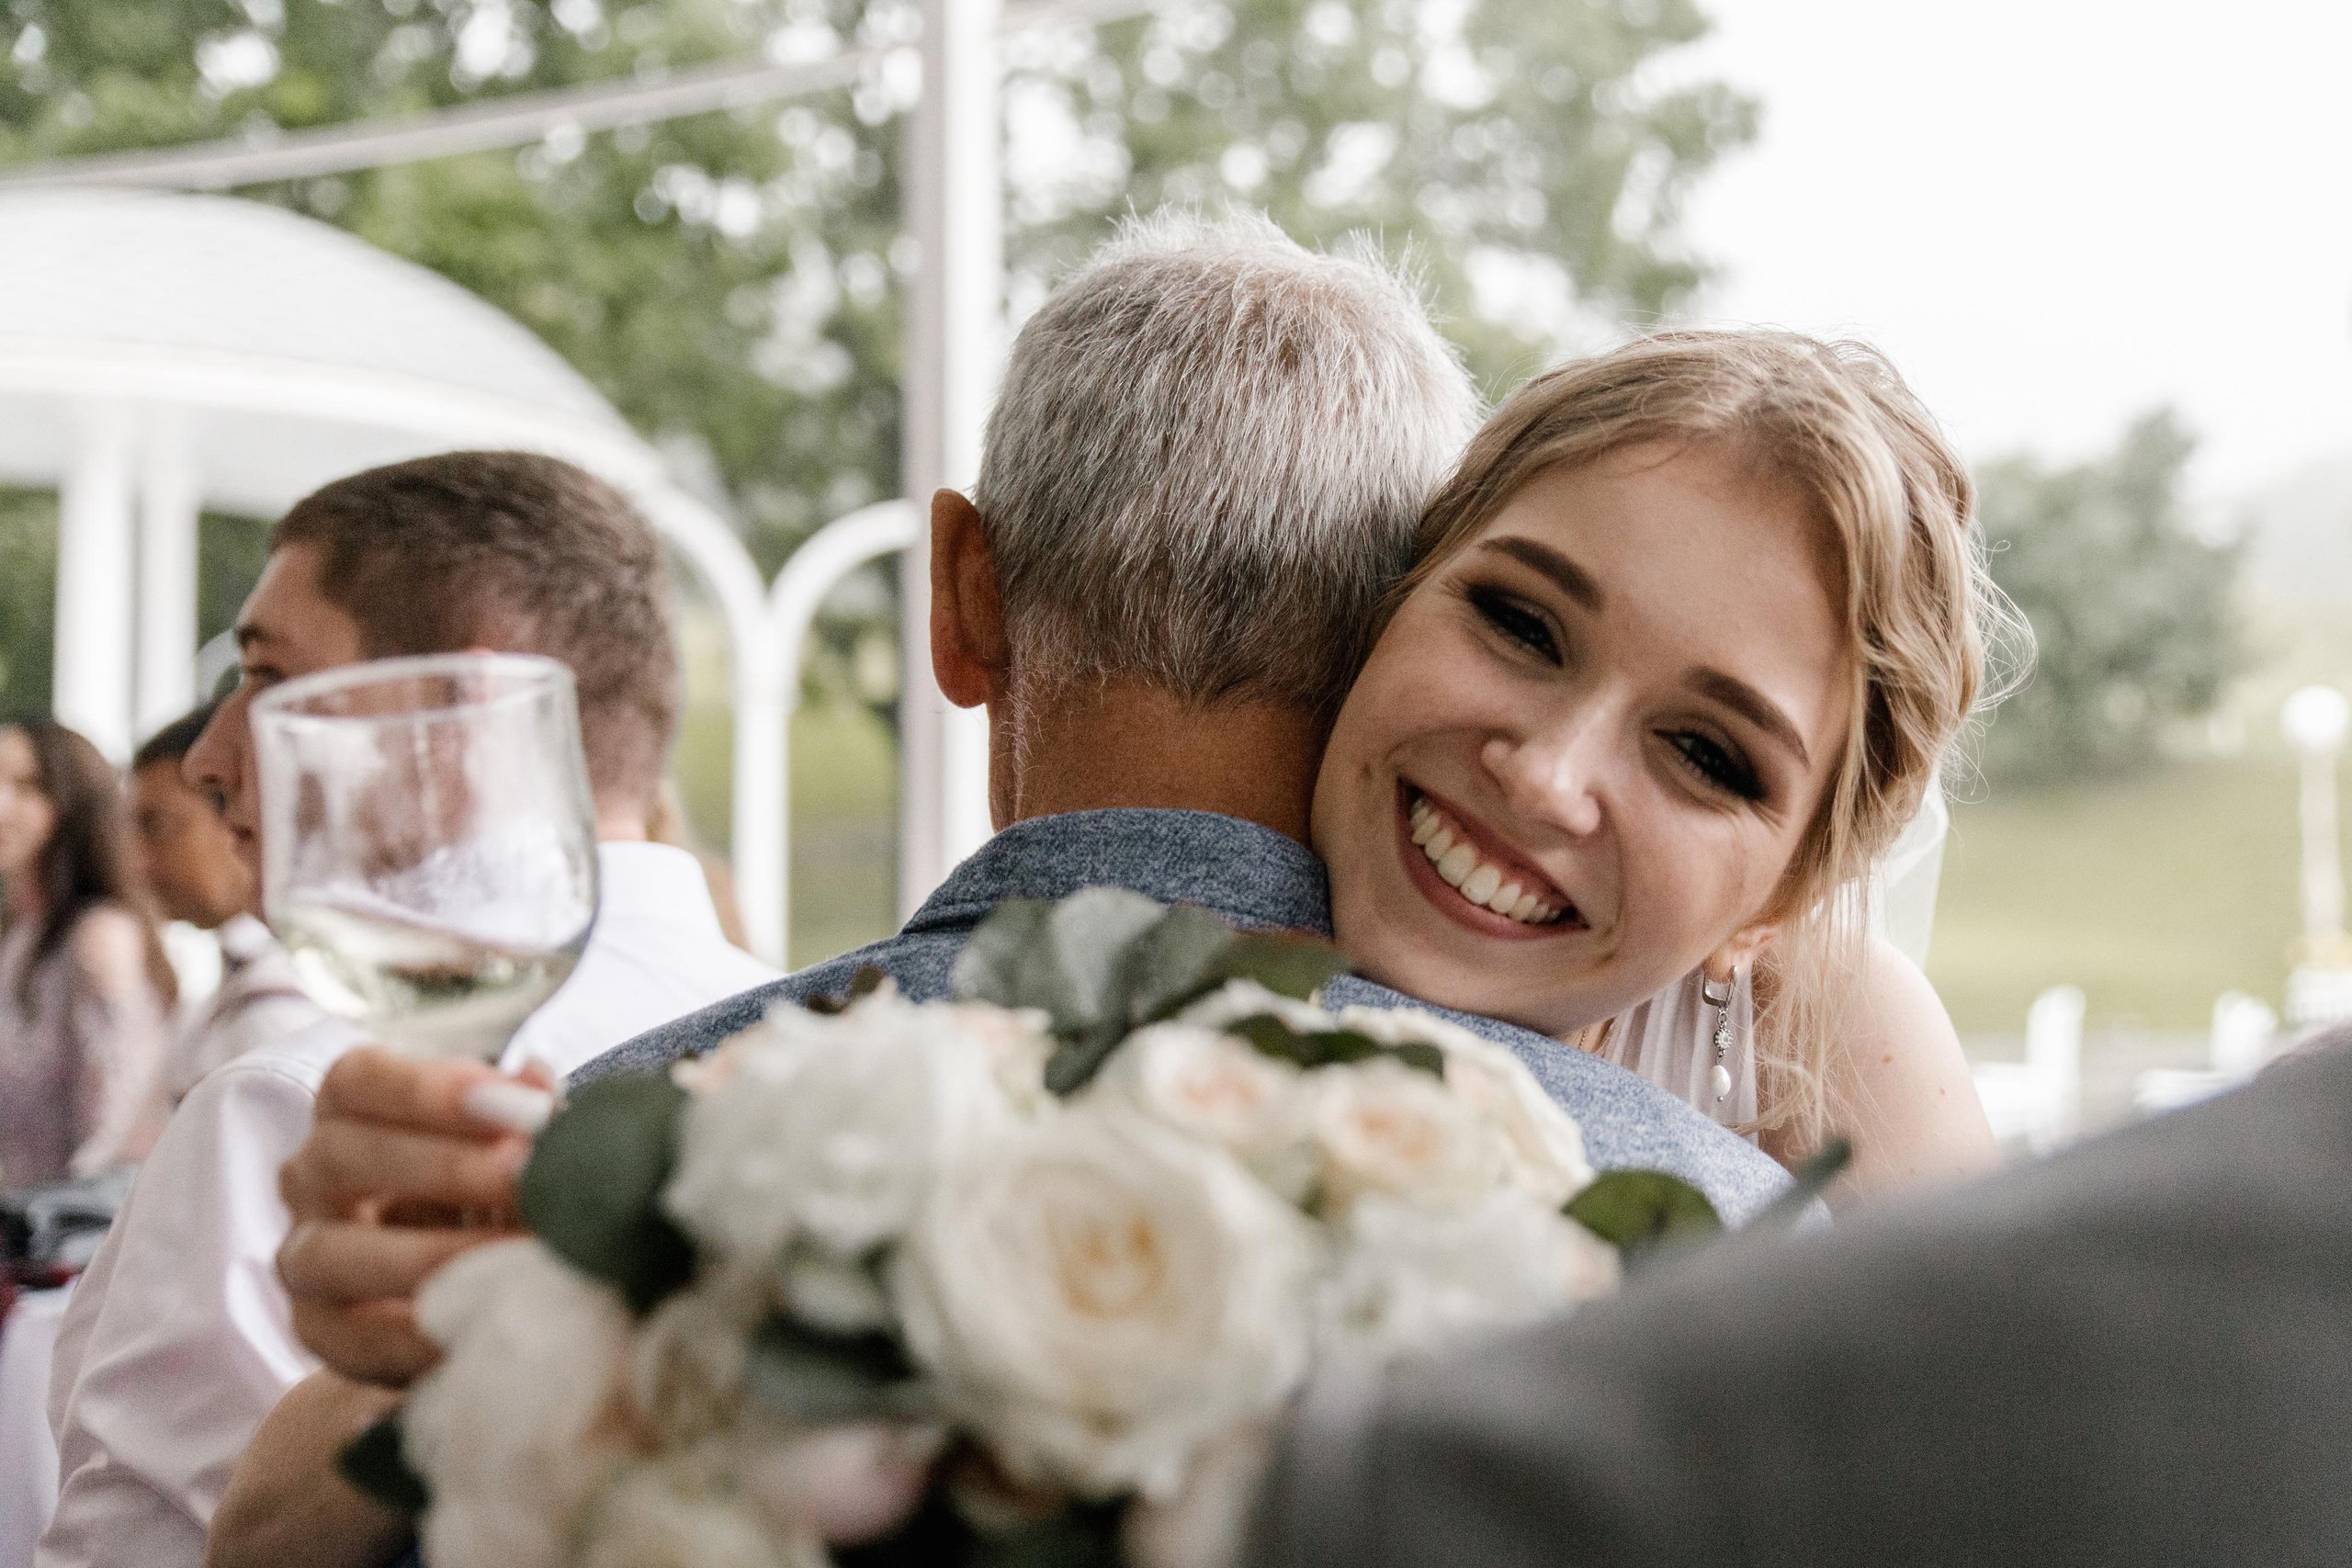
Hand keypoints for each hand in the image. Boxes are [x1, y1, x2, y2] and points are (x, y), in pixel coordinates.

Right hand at [276, 1048, 557, 1387]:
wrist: (466, 1290)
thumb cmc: (485, 1193)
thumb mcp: (507, 1147)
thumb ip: (523, 1115)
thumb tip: (537, 1085)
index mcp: (351, 1112)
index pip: (359, 1080)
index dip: (430, 1089)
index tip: (512, 1105)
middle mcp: (311, 1177)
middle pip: (342, 1154)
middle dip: (442, 1164)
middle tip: (524, 1174)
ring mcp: (304, 1256)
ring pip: (330, 1251)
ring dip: (428, 1255)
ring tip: (511, 1257)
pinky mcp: (317, 1330)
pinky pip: (348, 1336)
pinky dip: (416, 1336)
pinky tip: (477, 1324)